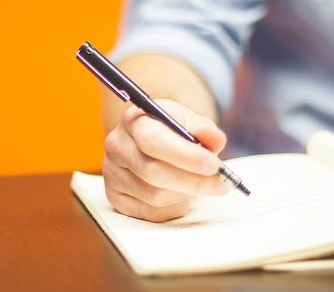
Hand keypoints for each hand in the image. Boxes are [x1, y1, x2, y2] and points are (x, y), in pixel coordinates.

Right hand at [102, 99, 228, 221]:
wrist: (150, 144)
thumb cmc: (172, 132)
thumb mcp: (188, 121)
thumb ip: (203, 128)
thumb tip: (215, 140)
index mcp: (133, 121)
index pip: (153, 141)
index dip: (184, 155)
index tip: (213, 165)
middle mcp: (117, 146)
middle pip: (153, 172)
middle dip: (193, 181)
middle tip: (220, 183)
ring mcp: (113, 174)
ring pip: (155, 196)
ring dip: (185, 194)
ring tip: (198, 184)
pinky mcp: (116, 198)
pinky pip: (152, 213)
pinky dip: (175, 206)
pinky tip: (180, 193)